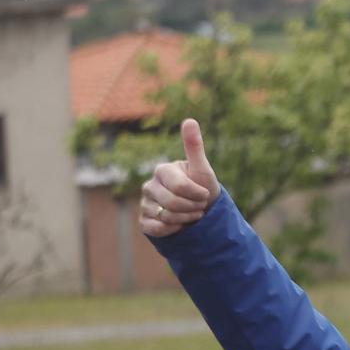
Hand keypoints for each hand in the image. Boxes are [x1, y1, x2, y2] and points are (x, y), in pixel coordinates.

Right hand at [138, 119, 219, 237]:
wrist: (202, 211)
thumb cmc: (203, 187)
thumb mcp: (202, 168)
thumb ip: (194, 146)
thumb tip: (190, 120)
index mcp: (162, 170)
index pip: (179, 187)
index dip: (197, 194)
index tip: (205, 194)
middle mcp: (149, 185)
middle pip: (172, 203)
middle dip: (193, 207)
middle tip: (199, 205)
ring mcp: (145, 203)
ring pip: (166, 217)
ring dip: (186, 219)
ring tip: (192, 213)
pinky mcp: (144, 221)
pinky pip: (156, 228)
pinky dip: (173, 230)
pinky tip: (180, 224)